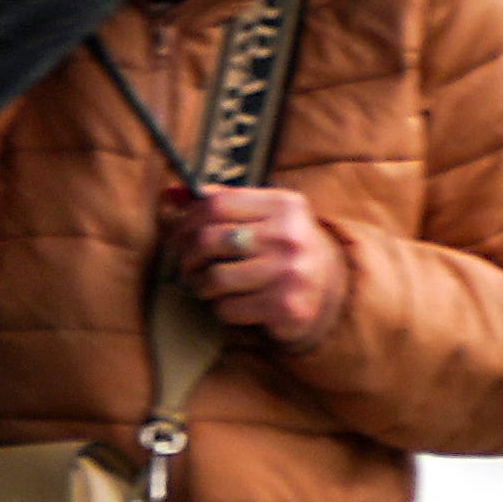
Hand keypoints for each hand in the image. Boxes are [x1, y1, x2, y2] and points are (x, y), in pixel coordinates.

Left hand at [157, 185, 347, 344]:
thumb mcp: (264, 215)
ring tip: (206, 285)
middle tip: (188, 264)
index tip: (179, 235)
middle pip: (209, 239)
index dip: (187, 220)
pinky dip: (222, 308)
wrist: (330, 286)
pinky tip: (233, 302)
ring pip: (215, 278)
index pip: (216, 204)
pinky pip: (229, 308)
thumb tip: (171, 193)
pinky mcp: (287, 306)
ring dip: (201, 285)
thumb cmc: (284, 246)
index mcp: (283, 205)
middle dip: (187, 255)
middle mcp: (289, 236)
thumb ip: (222, 203)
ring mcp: (290, 272)